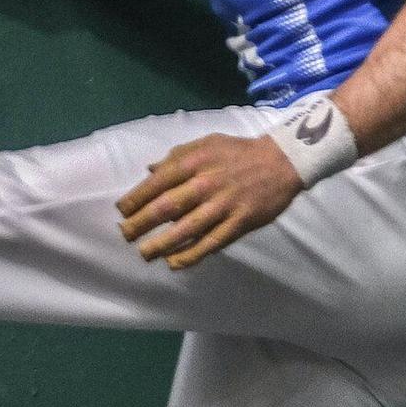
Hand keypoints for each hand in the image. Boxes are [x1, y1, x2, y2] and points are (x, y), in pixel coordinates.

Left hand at [118, 134, 303, 269]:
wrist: (283, 161)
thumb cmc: (237, 152)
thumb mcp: (206, 143)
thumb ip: (176, 156)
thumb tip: (149, 170)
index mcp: (194, 162)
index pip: (157, 182)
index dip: (136, 198)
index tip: (122, 211)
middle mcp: (206, 184)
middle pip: (167, 208)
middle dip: (141, 223)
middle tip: (124, 234)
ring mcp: (223, 205)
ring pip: (187, 229)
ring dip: (162, 244)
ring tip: (144, 254)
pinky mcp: (239, 222)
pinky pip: (212, 242)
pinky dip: (192, 255)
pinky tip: (175, 263)